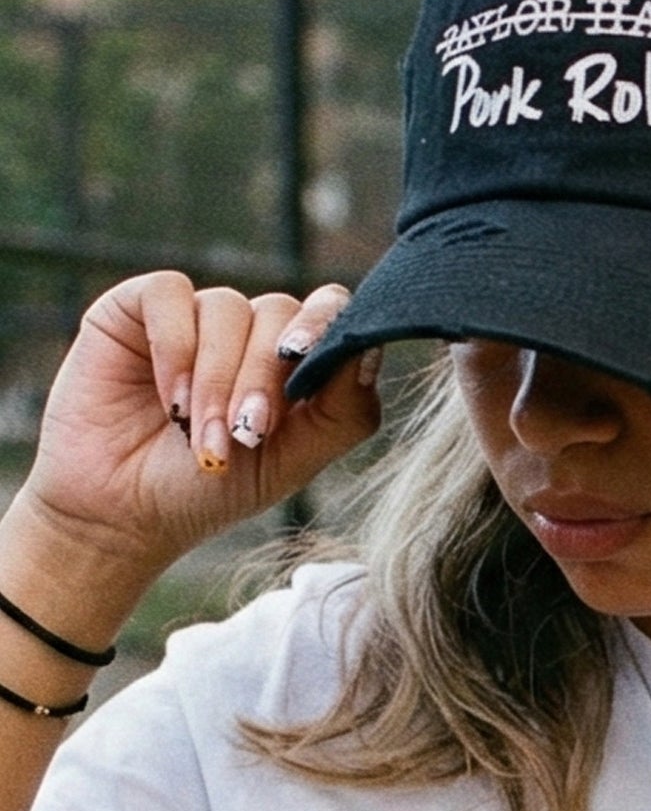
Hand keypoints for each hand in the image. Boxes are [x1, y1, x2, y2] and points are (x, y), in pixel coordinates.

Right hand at [19, 271, 380, 578]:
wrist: (120, 516)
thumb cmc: (207, 492)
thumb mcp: (289, 463)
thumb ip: (343, 413)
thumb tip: (370, 351)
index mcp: (293, 363)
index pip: (330, 314)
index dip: (327, 328)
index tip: (304, 362)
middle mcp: (249, 332)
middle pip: (282, 313)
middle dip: (264, 378)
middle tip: (246, 434)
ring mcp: (195, 316)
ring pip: (229, 309)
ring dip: (218, 380)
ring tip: (200, 438)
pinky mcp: (137, 308)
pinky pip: (171, 294)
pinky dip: (176, 347)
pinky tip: (169, 400)